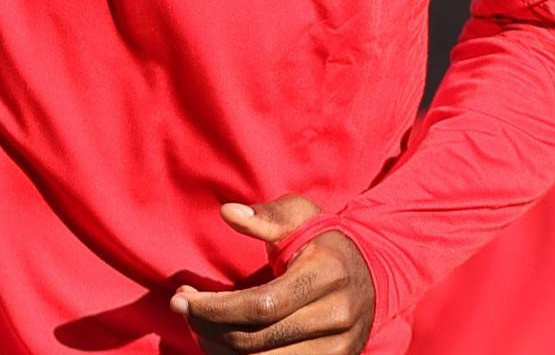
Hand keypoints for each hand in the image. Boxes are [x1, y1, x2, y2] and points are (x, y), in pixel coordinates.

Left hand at [171, 193, 374, 352]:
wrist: (372, 273)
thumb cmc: (323, 239)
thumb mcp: (300, 215)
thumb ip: (265, 215)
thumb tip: (227, 213)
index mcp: (328, 273)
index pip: (262, 306)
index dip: (217, 308)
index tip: (182, 300)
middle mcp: (337, 317)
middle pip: (260, 341)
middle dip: (211, 328)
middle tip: (183, 310)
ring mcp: (338, 349)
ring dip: (222, 351)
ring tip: (199, 327)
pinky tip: (223, 343)